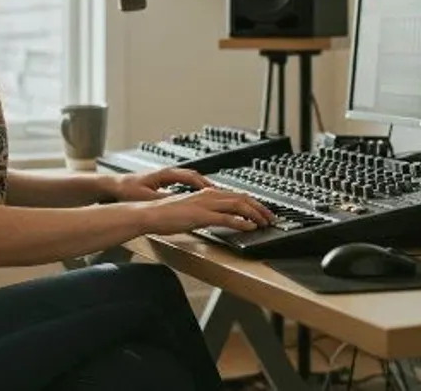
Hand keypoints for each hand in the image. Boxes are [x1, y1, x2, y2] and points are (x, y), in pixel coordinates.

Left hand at [102, 167, 213, 202]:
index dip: (205, 185)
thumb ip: (164, 199)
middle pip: (194, 176)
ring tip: (214, 196)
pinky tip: (195, 198)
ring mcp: (165, 177)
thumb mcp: (147, 196)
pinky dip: (192, 189)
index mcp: (165, 174)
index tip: (216, 192)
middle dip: (208, 185)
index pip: (191, 176)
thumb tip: (179, 202)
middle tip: (222, 193)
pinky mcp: (162, 183)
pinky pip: (183, 184)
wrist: (114, 186)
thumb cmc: (127, 188)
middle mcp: (167, 173)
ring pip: (189, 180)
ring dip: (201, 187)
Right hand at [138, 188, 276, 235]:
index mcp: (207, 193)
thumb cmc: (165, 215)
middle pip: (242, 198)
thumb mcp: (191, 212)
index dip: (253, 203)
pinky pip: (226, 218)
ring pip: (238, 205)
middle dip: (260, 208)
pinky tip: (250, 227)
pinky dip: (241, 222)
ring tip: (265, 222)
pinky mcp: (201, 216)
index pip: (236, 195)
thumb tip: (218, 220)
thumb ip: (205, 213)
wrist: (149, 214)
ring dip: (255, 214)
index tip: (263, 212)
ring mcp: (205, 204)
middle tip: (272, 217)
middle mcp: (209, 195)